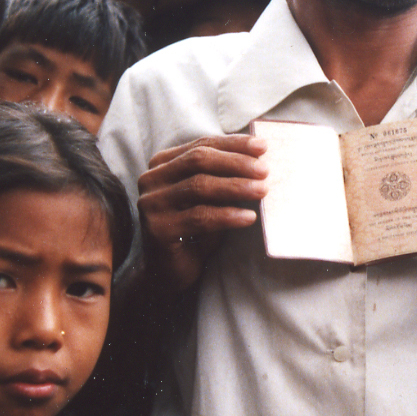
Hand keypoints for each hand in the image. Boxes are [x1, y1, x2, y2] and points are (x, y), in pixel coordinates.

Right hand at [135, 135, 267, 292]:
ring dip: (236, 187)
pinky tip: (248, 217)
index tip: (262, 146)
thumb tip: (260, 159)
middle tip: (264, 170)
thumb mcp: (208, 197)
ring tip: (262, 191)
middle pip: (198, 160)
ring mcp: (151, 204)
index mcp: (162, 164)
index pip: (201, 145)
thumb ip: (222, 176)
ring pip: (199, 186)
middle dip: (236, 163)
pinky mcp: (158, 229)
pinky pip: (199, 217)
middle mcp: (151, 179)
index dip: (233, 144)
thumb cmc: (194, 229)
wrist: (168, 271)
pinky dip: (228, 215)